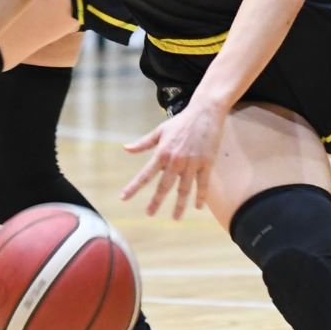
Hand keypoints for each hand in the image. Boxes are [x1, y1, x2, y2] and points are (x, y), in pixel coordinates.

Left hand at [120, 101, 225, 218]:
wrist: (205, 112)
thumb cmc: (181, 121)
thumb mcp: (159, 131)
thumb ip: (143, 143)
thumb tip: (126, 149)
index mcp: (162, 153)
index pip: (145, 174)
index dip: (133, 187)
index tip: (124, 198)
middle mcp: (175, 160)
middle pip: (164, 186)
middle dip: (156, 202)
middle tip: (149, 214)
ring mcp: (192, 163)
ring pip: (184, 189)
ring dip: (179, 205)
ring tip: (175, 218)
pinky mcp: (206, 163)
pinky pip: (203, 185)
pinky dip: (200, 197)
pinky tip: (198, 207)